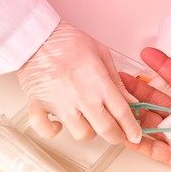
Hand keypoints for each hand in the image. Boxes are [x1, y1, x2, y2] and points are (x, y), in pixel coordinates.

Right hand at [16, 21, 141, 143]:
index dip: (132, 129)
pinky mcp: (37, 105)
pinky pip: (46, 130)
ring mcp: (59, 103)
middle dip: (116, 136)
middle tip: (117, 134)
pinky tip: (59, 125)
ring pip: (81, 134)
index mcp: (98, 82)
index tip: (135, 136)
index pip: (122, 113)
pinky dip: (53, 131)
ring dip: (88, 133)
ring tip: (88, 122)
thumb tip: (131, 101)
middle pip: (106, 129)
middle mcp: (81, 96)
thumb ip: (117, 82)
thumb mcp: (102, 55)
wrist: (35, 35)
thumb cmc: (68, 42)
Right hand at [120, 44, 170, 171]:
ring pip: (152, 121)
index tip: (148, 54)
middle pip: (158, 99)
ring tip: (116, 102)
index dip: (163, 66)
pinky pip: (154, 149)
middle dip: (138, 88)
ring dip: (134, 112)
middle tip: (121, 78)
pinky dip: (138, 143)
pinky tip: (123, 135)